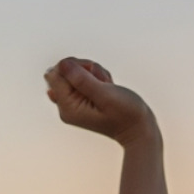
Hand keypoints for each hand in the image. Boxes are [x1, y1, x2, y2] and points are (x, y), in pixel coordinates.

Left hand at [44, 58, 159, 145]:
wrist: (139, 129)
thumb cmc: (126, 114)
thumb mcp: (105, 95)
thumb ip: (82, 80)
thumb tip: (62, 64)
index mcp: (67, 107)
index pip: (54, 74)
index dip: (73, 67)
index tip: (92, 75)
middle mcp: (66, 106)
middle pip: (61, 71)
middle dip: (82, 69)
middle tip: (101, 81)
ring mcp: (73, 103)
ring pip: (73, 72)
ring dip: (92, 72)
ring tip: (107, 85)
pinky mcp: (81, 99)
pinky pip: (81, 77)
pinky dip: (95, 77)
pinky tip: (106, 86)